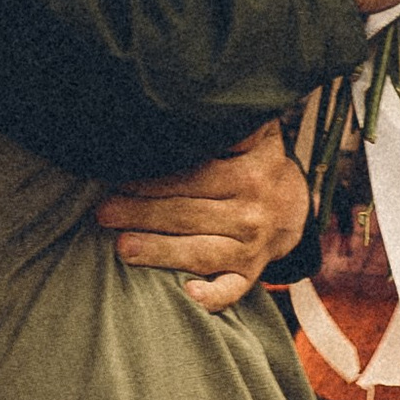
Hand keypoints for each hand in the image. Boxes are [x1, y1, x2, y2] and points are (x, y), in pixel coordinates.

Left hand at [96, 118, 308, 314]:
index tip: (119, 180)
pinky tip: (188, 295)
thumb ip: (234, 123)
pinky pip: (232, 290)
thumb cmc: (257, 165)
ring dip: (161, 252)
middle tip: (104, 213)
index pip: (195, 178)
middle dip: (143, 214)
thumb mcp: (256, 136)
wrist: (294, 207)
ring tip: (124, 248)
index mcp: (251, 175)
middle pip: (190, 214)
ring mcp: (253, 249)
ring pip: (202, 253)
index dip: (155, 181)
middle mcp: (253, 213)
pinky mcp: (250, 275)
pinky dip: (213, 297)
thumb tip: (197, 102)